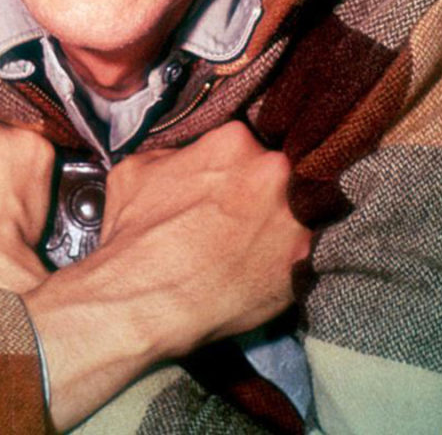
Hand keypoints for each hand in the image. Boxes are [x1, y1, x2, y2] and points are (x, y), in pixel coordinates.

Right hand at [24, 121, 308, 428]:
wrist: (143, 301)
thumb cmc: (134, 235)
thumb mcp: (138, 168)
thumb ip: (177, 152)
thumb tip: (191, 156)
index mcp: (234, 140)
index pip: (246, 142)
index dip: (237, 165)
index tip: (228, 184)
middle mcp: (272, 169)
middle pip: (278, 172)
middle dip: (263, 190)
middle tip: (241, 216)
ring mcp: (294, 214)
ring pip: (298, 209)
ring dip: (281, 223)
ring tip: (256, 245)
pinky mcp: (304, 259)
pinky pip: (306, 250)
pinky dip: (290, 258)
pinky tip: (267, 269)